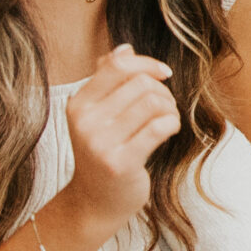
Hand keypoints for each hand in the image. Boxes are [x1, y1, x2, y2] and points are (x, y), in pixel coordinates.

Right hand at [65, 45, 181, 235]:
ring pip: (153, 102)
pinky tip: (169, 131)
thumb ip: (107, 80)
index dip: (146, 63)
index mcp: (79, 104)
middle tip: (164, 108)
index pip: (117, 65)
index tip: (162, 73)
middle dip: (162, 91)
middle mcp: (86, 122)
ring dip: (169, 109)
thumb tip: (125, 48)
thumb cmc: (103, 153)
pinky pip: (160, 127)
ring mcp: (101, 143)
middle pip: (141, 83)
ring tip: (167, 120)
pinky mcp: (121, 162)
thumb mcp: (97, 115)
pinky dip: (172, 124)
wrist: (95, 202)